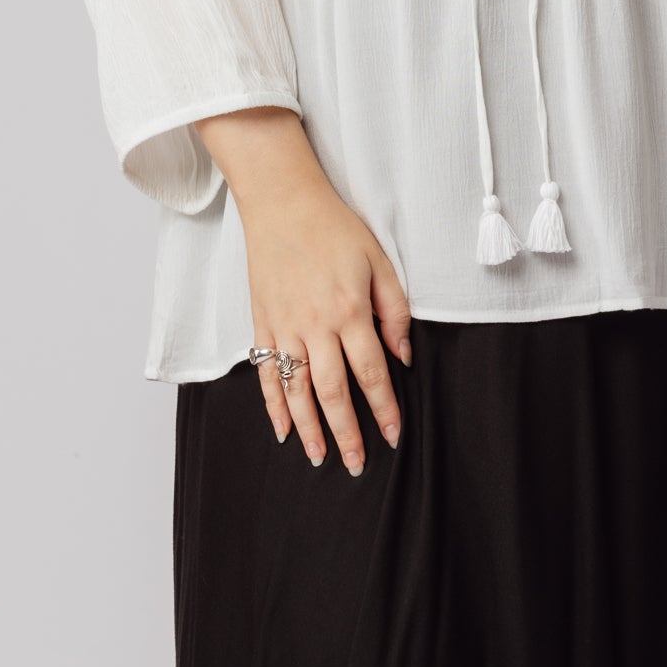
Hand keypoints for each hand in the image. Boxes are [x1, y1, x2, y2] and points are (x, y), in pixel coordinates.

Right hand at [243, 175, 413, 474]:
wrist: (283, 202)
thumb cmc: (335, 227)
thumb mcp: (379, 260)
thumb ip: (394, 309)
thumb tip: (404, 355)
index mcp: (350, 310)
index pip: (371, 372)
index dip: (383, 408)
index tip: (393, 435)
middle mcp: (316, 325)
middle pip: (332, 392)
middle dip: (347, 432)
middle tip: (357, 464)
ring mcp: (285, 326)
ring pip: (297, 390)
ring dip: (310, 429)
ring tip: (322, 458)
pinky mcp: (262, 322)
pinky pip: (265, 372)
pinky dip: (273, 405)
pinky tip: (283, 429)